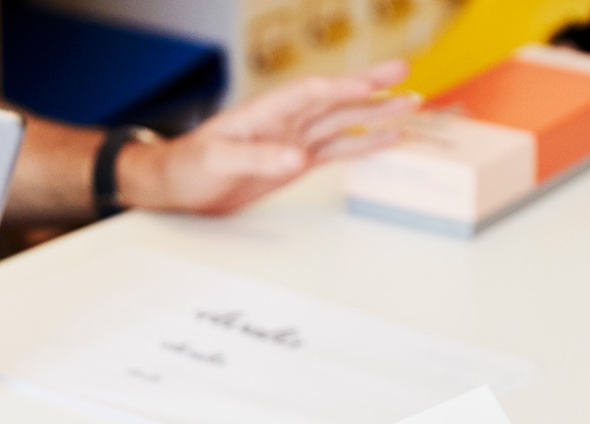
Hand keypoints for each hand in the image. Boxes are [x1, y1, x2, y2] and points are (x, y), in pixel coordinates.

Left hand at [119, 62, 418, 214]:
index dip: (342, 89)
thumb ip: (256, 157)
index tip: (372, 86)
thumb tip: (295, 157)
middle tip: (405, 71)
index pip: (311, 94)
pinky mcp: (297, 162)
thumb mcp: (217, 161)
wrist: (178, 185)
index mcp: (265, 112)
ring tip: (411, 104)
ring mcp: (294, 140)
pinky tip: (388, 139)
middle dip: (370, 85)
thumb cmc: (189, 167)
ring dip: (376, 113)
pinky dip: (364, 145)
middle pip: (335, 98)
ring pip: (342, 122)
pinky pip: (337, 150)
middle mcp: (285, 120)